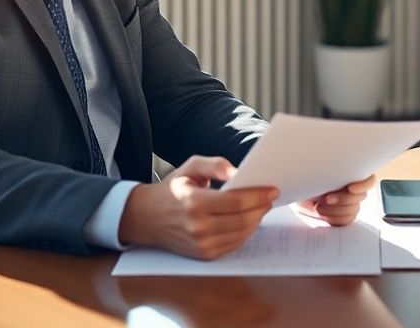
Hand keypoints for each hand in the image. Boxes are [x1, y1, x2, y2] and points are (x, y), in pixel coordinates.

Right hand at [119, 155, 276, 259]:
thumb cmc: (172, 189)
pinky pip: (233, 245)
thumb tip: (238, 173)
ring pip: (241, 234)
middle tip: (270, 199)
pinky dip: (245, 233)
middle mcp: (198, 227)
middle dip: (261, 208)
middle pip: (243, 220)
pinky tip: (248, 221)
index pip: (237, 202)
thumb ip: (215, 164)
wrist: (147, 217)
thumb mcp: (190, 167)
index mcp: (195, 202)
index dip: (259, 196)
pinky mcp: (203, 255)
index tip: (273, 190)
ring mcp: (201, 244)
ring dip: (256, 221)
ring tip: (261, 208)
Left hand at [295, 175, 374, 225]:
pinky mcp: (342, 216)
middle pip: (361, 197)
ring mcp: (348, 203)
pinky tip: (323, 212)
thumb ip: (329, 170)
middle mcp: (352, 188)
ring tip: (319, 206)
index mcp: (350, 173)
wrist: (295, 192)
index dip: (364, 185)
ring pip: (353, 210)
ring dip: (335, 210)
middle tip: (326, 198)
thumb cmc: (305, 178)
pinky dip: (334, 218)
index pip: (369, 179)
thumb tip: (337, 161)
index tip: (350, 188)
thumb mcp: (316, 171)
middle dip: (343, 199)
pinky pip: (346, 220)